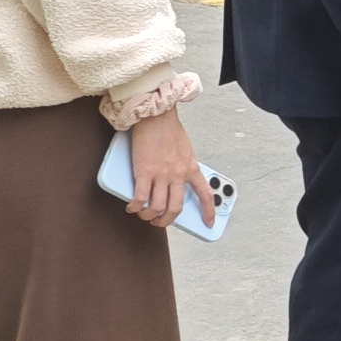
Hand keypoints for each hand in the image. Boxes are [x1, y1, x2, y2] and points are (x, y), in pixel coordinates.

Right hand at [126, 106, 208, 227]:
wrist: (155, 116)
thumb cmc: (168, 129)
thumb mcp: (185, 150)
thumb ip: (183, 166)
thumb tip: (177, 181)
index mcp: (191, 168)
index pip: (205, 194)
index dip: (208, 211)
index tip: (209, 223)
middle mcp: (178, 174)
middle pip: (176, 207)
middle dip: (167, 220)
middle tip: (160, 221)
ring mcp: (161, 174)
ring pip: (157, 207)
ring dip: (149, 216)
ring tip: (144, 215)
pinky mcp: (144, 172)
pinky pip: (140, 198)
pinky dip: (135, 206)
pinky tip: (131, 207)